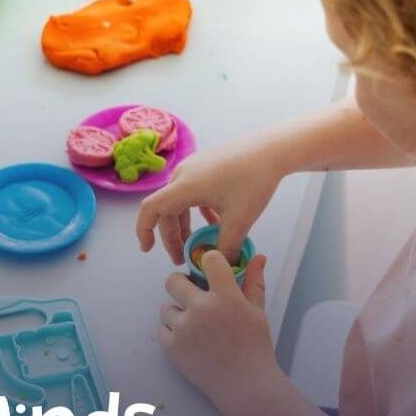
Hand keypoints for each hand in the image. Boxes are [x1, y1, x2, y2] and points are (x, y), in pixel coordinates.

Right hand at [135, 140, 282, 263]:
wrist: (272, 148)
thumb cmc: (254, 180)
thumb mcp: (240, 219)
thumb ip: (227, 246)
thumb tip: (222, 267)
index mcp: (184, 187)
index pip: (150, 209)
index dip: (144, 231)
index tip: (147, 250)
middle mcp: (181, 175)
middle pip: (166, 211)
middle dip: (172, 237)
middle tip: (183, 258)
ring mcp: (192, 169)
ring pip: (179, 203)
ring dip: (185, 225)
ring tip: (197, 243)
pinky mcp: (204, 166)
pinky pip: (191, 194)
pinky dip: (196, 212)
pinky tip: (214, 223)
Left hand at [158, 252, 278, 415]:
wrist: (245, 386)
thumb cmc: (255, 348)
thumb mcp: (258, 312)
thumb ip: (253, 282)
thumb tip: (258, 257)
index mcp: (226, 297)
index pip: (208, 260)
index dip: (209, 262)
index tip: (211, 271)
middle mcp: (201, 308)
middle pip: (173, 280)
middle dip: (181, 285)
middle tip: (192, 296)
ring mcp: (183, 327)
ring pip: (166, 307)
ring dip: (178, 313)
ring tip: (196, 327)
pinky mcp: (170, 345)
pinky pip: (162, 328)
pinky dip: (173, 333)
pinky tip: (190, 341)